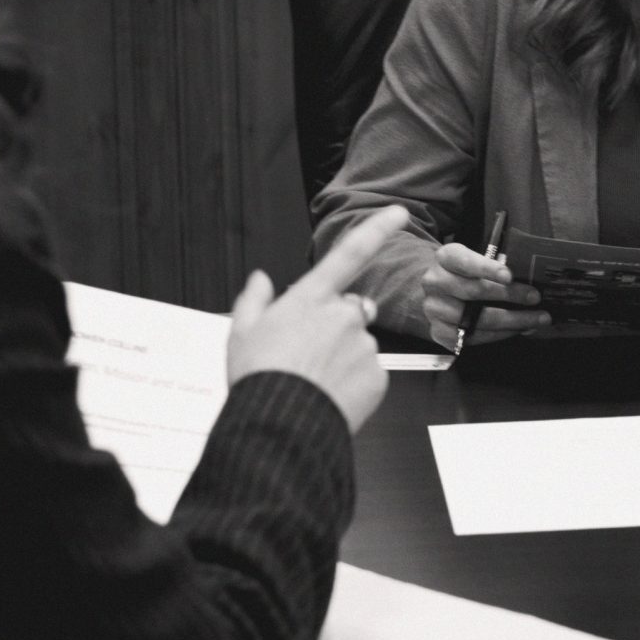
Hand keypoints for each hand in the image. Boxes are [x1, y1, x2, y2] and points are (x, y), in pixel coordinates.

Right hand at [227, 205, 407, 432]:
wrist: (280, 427)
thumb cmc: (261, 378)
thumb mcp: (242, 332)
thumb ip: (254, 299)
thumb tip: (260, 280)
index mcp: (311, 298)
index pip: (351, 253)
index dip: (378, 228)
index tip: (397, 213)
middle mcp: (343, 316)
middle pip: (353, 308)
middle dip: (339, 323)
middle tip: (311, 352)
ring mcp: (364, 345)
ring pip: (360, 343)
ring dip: (345, 355)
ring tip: (315, 379)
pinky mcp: (378, 376)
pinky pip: (370, 373)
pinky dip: (355, 381)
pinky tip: (331, 393)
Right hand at [420, 241, 549, 348]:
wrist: (439, 293)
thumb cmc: (466, 274)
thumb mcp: (476, 260)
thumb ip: (496, 266)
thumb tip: (530, 281)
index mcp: (446, 258)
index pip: (464, 261)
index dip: (487, 268)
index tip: (509, 276)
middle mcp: (435, 283)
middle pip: (473, 291)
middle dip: (509, 295)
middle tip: (535, 298)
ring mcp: (435, 310)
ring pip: (477, 319)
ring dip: (512, 321)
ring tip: (536, 319)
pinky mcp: (440, 332)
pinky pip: (475, 336)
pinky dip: (501, 334)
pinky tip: (518, 329)